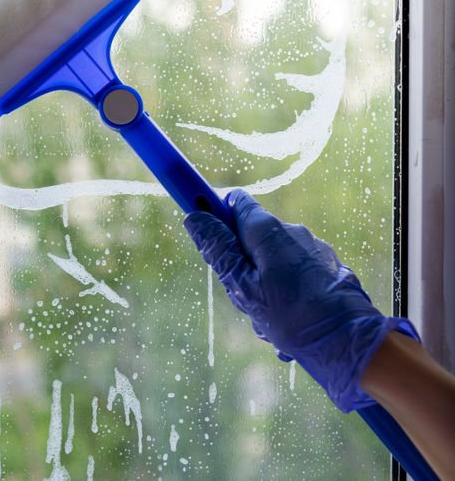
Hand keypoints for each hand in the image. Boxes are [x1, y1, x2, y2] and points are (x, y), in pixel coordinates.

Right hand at [183, 189, 417, 411]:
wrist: (349, 343)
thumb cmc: (292, 316)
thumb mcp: (242, 285)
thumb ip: (218, 250)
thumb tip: (195, 217)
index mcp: (267, 230)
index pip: (234, 202)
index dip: (217, 216)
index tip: (209, 239)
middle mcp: (293, 231)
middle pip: (251, 238)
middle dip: (240, 265)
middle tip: (242, 297)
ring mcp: (314, 249)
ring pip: (272, 261)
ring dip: (264, 285)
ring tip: (269, 320)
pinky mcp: (329, 268)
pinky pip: (295, 275)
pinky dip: (287, 294)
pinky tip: (289, 323)